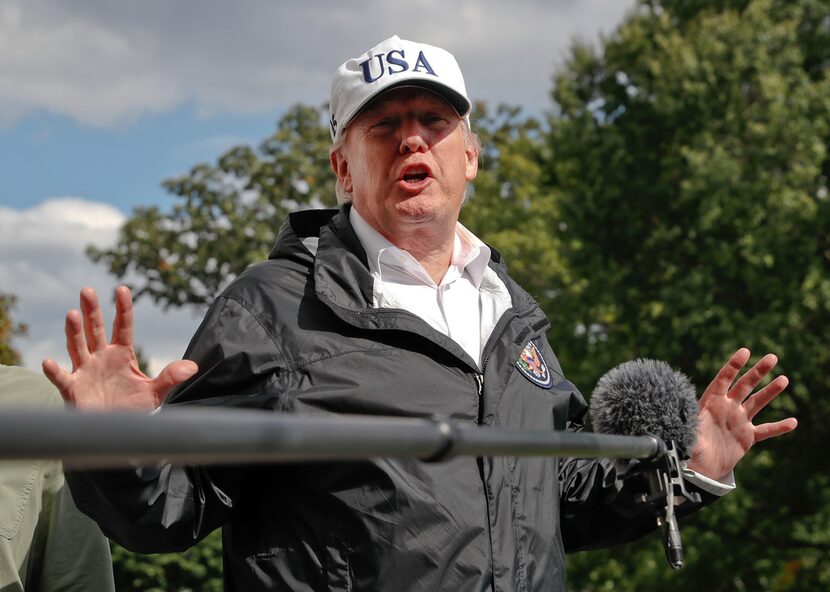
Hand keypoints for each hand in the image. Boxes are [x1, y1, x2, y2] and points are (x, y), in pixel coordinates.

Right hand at [42, 286, 197, 410]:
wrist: (115, 433)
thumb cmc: (133, 410)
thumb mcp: (155, 393)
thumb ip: (170, 377)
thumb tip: (193, 367)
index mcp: (122, 354)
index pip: (123, 326)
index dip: (123, 309)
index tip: (122, 289)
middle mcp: (101, 358)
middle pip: (95, 329)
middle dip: (92, 311)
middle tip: (87, 290)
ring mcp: (85, 371)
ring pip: (78, 347)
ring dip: (74, 332)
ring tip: (72, 313)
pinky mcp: (73, 389)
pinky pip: (62, 378)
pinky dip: (54, 371)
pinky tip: (47, 361)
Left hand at [688, 348, 796, 480]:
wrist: (700, 468)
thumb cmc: (689, 449)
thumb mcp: (687, 435)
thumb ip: (690, 426)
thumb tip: (687, 417)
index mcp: (710, 403)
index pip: (723, 379)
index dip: (733, 366)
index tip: (745, 351)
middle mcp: (727, 408)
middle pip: (744, 385)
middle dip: (758, 371)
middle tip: (772, 357)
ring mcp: (738, 421)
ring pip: (757, 402)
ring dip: (771, 391)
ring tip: (784, 379)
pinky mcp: (747, 437)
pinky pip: (766, 430)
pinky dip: (779, 427)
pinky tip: (793, 422)